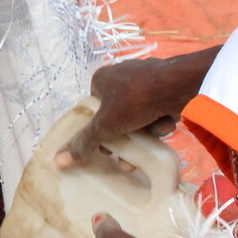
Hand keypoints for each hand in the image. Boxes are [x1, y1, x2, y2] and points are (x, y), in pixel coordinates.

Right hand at [55, 47, 220, 167]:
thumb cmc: (135, 99)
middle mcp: (120, 76)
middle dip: (126, 135)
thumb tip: (58, 161)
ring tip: (152, 138)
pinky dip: (160, 119)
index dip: (100, 131)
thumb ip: (84, 142)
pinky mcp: (165, 87)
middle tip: (130, 150)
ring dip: (145, 130)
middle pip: (117, 115)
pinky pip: (156, 109)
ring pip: (138, 115)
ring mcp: (144, 80)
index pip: (94, 110)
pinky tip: (166, 122)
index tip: (108, 148)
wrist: (179, 84)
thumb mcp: (105, 125)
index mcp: (101, 79)